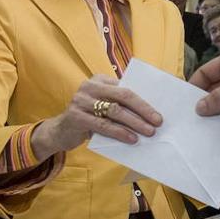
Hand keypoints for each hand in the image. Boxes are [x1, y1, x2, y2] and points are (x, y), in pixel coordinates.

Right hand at [31, 74, 161, 158]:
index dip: (144, 100)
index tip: (159, 112)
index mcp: (100, 79)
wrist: (60, 131)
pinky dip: (119, 132)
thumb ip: (119, 104)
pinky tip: (131, 139)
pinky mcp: (76, 116)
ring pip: (114, 111)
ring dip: (134, 123)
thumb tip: (150, 114)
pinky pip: (103, 125)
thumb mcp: (103, 107)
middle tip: (157, 122)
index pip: (127, 88)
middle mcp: (89, 86)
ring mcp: (81, 100)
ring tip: (148, 132)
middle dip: (143, 110)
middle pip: (123, 96)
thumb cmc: (89, 119)